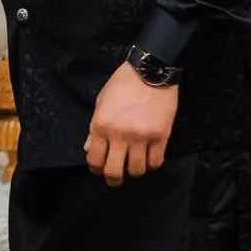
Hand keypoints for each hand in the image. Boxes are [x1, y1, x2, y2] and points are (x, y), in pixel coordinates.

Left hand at [84, 60, 177, 185]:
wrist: (151, 70)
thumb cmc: (123, 83)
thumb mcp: (101, 101)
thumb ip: (94, 127)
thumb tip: (89, 148)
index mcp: (101, 125)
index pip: (95, 159)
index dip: (96, 168)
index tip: (100, 168)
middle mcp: (120, 135)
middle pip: (114, 172)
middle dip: (113, 179)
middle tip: (115, 178)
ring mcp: (141, 137)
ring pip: (137, 170)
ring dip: (134, 171)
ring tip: (133, 165)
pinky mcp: (161, 136)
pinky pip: (155, 162)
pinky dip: (151, 164)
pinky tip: (148, 158)